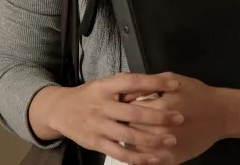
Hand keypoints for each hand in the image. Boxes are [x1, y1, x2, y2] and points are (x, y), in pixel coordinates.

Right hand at [39, 73, 185, 164]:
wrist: (60, 110)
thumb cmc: (90, 95)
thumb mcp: (105, 85)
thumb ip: (127, 87)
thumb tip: (157, 83)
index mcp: (104, 87)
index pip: (132, 82)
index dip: (154, 82)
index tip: (175, 84)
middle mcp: (101, 106)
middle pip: (133, 112)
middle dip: (158, 116)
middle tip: (180, 118)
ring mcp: (98, 126)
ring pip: (128, 135)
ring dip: (152, 139)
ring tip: (172, 139)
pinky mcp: (96, 143)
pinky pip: (120, 153)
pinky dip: (138, 157)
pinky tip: (154, 158)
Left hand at [128, 74, 231, 164]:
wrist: (221, 114)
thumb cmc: (197, 93)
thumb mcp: (172, 80)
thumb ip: (147, 84)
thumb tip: (125, 93)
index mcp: (160, 107)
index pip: (129, 111)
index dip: (123, 109)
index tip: (122, 107)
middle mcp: (161, 129)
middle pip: (130, 130)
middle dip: (125, 125)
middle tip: (124, 121)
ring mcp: (167, 147)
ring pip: (135, 148)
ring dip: (130, 142)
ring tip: (131, 135)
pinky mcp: (172, 159)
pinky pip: (149, 162)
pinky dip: (141, 156)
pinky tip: (142, 148)